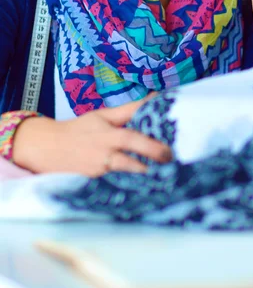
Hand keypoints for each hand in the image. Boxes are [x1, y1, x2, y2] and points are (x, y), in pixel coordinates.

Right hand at [12, 95, 171, 176]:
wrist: (46, 147)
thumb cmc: (79, 129)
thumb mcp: (103, 115)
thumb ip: (129, 109)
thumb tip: (154, 97)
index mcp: (108, 134)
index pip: (132, 138)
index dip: (151, 144)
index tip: (170, 149)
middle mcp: (104, 154)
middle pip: (130, 161)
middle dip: (149, 164)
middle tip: (170, 165)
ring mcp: (98, 172)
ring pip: (122, 177)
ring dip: (141, 178)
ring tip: (162, 179)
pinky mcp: (93, 184)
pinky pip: (113, 186)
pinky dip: (127, 187)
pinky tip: (143, 190)